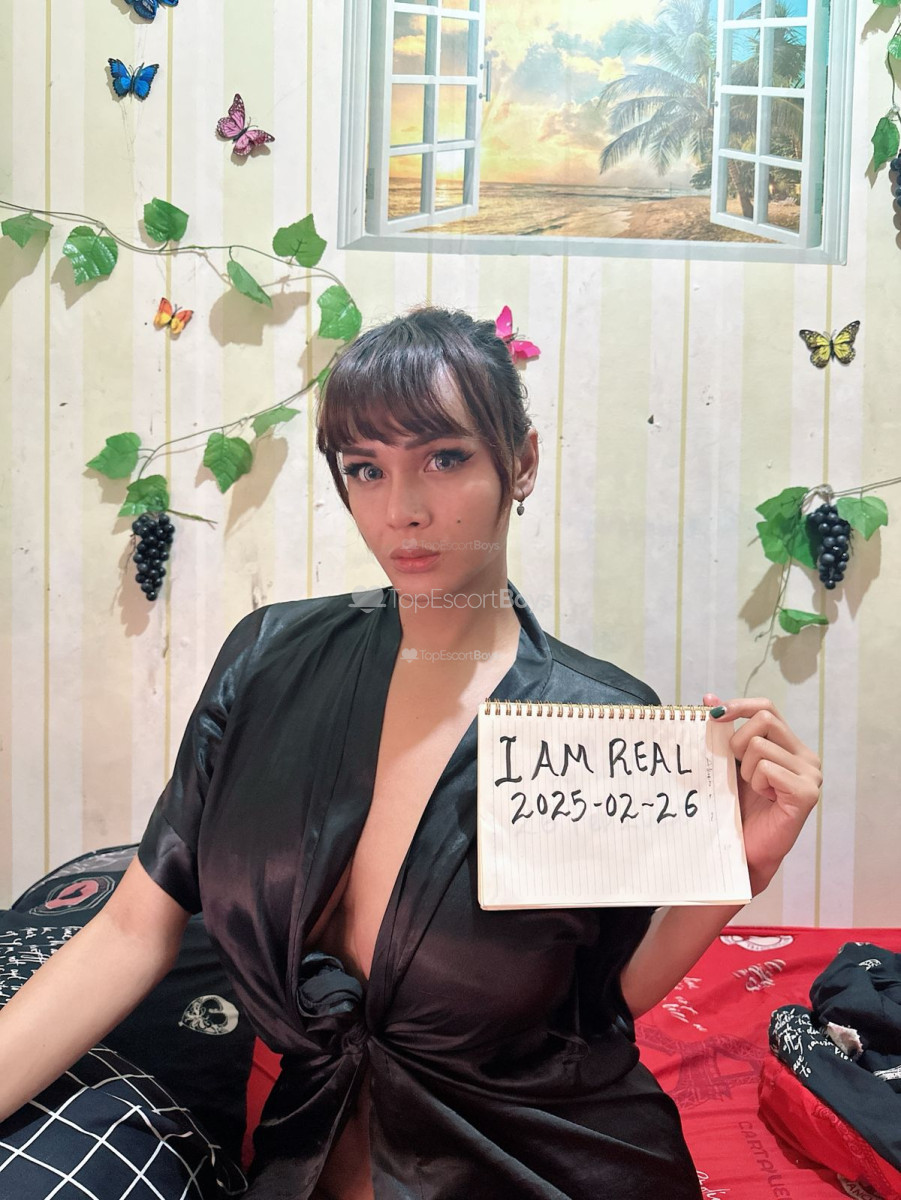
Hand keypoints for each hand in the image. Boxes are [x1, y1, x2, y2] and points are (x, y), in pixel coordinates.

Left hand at [704, 694, 821, 895]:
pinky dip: (757, 783)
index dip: (740, 705)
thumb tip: (709, 697)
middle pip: (764, 718)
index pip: (767, 707)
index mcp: (789, 746)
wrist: (745, 850)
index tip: (713, 714)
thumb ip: (723, 732)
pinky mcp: (806, 792)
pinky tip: (764, 799)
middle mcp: (806, 756)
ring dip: (745, 769)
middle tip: (736, 771)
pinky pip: (767, 768)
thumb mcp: (728, 763)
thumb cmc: (737, 808)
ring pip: (760, 744)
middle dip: (737, 742)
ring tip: (753, 790)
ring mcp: (811, 774)